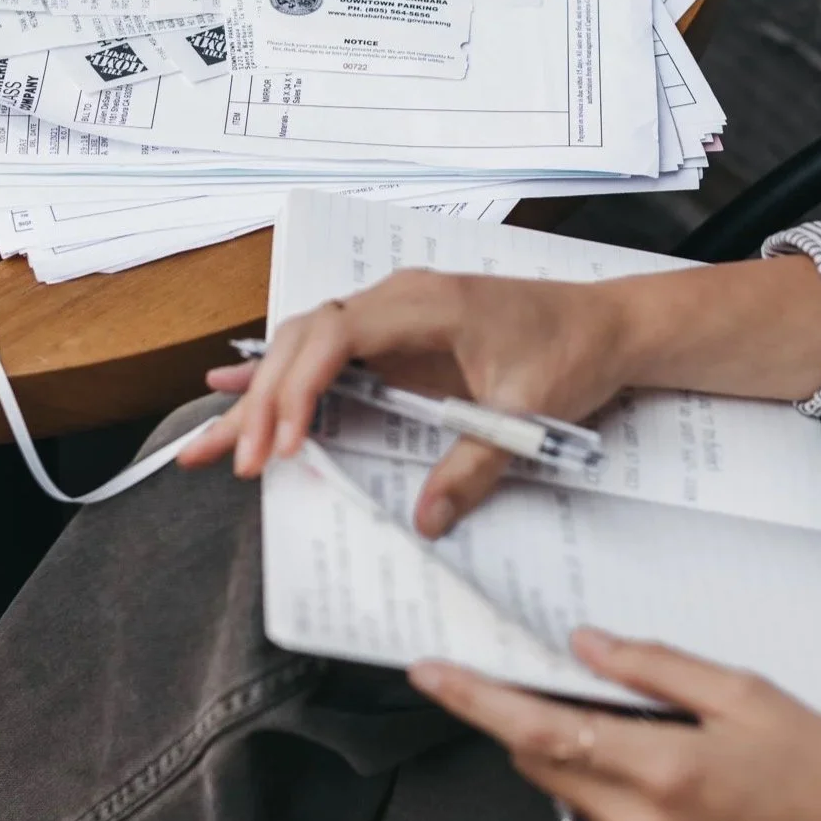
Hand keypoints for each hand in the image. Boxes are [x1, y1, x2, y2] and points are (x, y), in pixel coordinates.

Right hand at [178, 268, 630, 534]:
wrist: (607, 324)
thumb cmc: (572, 351)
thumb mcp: (529, 413)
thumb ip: (474, 465)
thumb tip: (424, 519)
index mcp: (425, 303)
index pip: (335, 335)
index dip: (298, 388)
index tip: (280, 442)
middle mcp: (398, 301)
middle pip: (306, 339)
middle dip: (265, 400)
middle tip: (233, 460)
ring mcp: (393, 316)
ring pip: (306, 345)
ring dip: (264, 393)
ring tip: (212, 439)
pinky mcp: (397, 338)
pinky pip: (328, 351)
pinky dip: (284, 374)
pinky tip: (236, 385)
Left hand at [409, 630, 820, 820]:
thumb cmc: (820, 774)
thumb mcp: (743, 694)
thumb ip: (653, 664)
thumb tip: (586, 643)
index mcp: (661, 772)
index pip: (536, 729)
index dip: (474, 699)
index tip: (431, 672)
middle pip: (540, 757)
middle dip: (528, 708)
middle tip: (547, 666)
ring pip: (567, 787)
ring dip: (571, 745)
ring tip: (631, 717)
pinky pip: (599, 820)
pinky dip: (603, 781)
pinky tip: (652, 760)